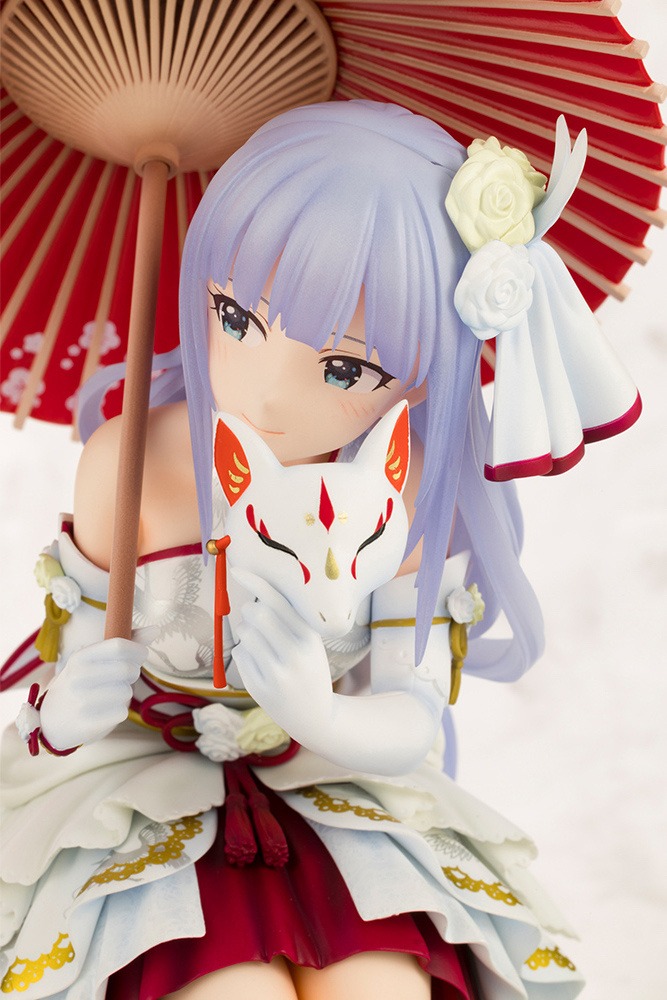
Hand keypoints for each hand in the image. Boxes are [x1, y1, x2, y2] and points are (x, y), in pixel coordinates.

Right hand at [40, 638, 146, 749]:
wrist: (51, 722)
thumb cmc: (80, 685)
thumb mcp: (93, 660)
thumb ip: (125, 644)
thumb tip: (156, 629)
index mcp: (80, 657)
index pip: (119, 646)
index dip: (137, 650)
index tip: (140, 655)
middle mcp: (79, 677)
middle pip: (127, 669)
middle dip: (133, 673)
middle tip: (123, 678)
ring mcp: (82, 701)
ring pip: (127, 692)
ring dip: (125, 694)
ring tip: (109, 695)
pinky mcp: (88, 723)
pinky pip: (122, 712)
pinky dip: (118, 711)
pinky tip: (104, 711)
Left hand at [231, 569, 333, 742]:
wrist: (315, 716)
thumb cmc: (308, 666)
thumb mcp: (309, 641)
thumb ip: (288, 619)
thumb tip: (255, 593)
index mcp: (310, 637)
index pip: (277, 602)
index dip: (255, 582)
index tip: (237, 570)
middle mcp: (295, 655)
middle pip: (257, 615)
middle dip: (250, 610)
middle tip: (254, 615)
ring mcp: (276, 674)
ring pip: (246, 635)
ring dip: (247, 632)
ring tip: (262, 643)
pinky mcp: (259, 689)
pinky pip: (240, 655)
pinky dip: (245, 652)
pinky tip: (260, 663)